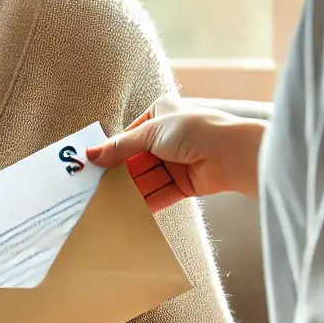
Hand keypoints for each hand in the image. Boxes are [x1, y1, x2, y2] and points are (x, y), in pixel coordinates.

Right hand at [89, 94, 265, 208]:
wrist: (232, 153)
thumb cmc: (194, 130)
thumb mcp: (150, 133)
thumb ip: (120, 147)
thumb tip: (91, 155)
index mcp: (161, 113)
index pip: (130, 134)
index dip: (112, 149)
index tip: (92, 164)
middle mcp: (168, 137)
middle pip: (137, 158)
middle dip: (120, 172)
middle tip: (95, 187)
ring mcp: (177, 161)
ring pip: (147, 177)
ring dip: (131, 189)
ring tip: (107, 201)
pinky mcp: (185, 183)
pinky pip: (160, 193)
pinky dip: (146, 201)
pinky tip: (128, 209)